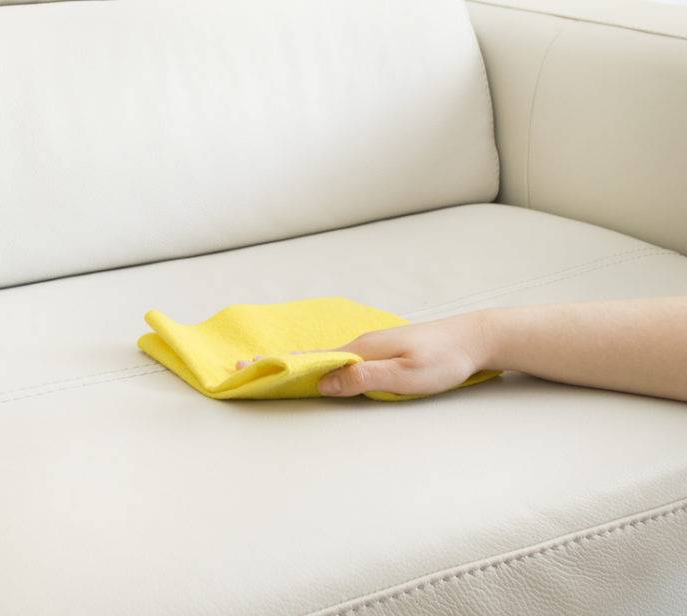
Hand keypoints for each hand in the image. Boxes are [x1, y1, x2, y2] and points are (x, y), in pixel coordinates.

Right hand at [238, 311, 492, 397]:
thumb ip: (364, 379)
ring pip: (327, 359)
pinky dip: (322, 366)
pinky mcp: (383, 353)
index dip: (278, 365)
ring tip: (270, 371)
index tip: (245, 367)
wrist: (477, 337)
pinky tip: (316, 371)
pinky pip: (343, 361)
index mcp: (361, 350)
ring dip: (298, 366)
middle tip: (242, 367)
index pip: (310, 360)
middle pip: (312, 358)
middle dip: (278, 364)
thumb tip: (323, 383)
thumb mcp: (406, 376)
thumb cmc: (446, 359)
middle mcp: (361, 345)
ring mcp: (372, 347)